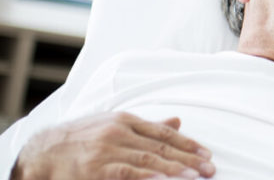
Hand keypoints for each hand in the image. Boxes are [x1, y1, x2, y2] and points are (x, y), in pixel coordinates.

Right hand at [12, 112, 215, 179]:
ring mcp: (107, 149)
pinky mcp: (95, 168)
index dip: (189, 144)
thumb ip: (146, 126)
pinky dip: (147, 175)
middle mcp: (119, 132)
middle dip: (188, 159)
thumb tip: (178, 121)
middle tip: (209, 169)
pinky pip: (127, 172)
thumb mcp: (113, 125)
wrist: (42, 152)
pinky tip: (164, 179)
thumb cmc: (81, 139)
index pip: (165, 133)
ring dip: (175, 169)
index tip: (207, 155)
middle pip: (162, 146)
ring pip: (149, 159)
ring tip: (194, 176)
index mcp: (126, 120)